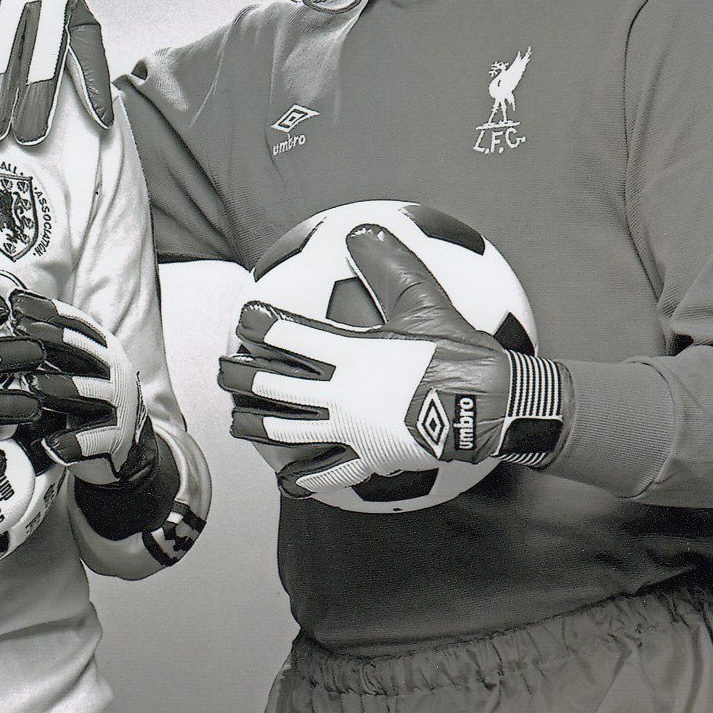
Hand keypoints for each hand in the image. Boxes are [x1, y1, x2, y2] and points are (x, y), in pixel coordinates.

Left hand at [4, 286, 157, 486]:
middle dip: (52, 337)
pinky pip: (94, 439)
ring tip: (34, 385)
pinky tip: (51, 445)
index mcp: (100, 347)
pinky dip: (74, 442)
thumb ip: (37, 328)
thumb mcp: (69, 359)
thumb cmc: (86, 395)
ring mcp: (115, 403)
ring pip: (89, 391)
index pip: (74, 322)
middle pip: (82, 349)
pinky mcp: (115, 438)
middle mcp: (111, 370)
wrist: (128, 444)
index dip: (46, 310)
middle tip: (19, 328)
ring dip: (62, 386)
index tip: (15, 301)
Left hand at [219, 224, 564, 497]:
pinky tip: (286, 483)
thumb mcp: (423, 301)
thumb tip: (361, 230)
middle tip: (223, 371)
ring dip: (256, 425)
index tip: (243, 318)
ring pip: (289, 432)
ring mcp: (351, 431)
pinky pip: (329, 474)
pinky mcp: (369, 459)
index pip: (290, 336)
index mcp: (350, 354)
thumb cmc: (457, 352)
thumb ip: (388, 266)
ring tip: (237, 422)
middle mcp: (341, 394)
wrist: (490, 406)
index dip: (260, 326)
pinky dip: (304, 479)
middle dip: (241, 378)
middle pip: (275, 386)